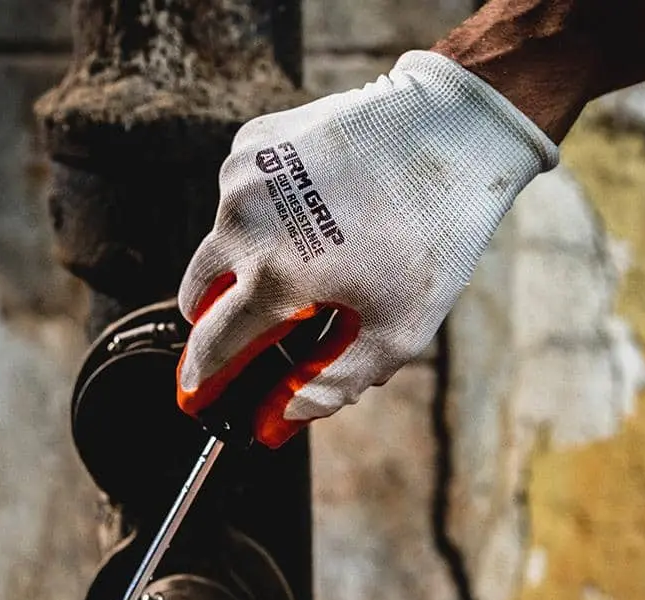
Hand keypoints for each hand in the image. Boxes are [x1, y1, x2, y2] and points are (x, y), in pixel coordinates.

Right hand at [177, 51, 557, 447]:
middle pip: (199, 291)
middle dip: (216, 320)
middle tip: (246, 337)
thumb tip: (281, 419)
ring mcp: (242, 175)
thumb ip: (333, 385)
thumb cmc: (429, 242)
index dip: (202, 378)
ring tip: (310, 264)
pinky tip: (313, 215)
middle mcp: (241, 223)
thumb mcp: (395, 334)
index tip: (194, 397)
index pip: (213, 343)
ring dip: (248, 262)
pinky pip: (241, 194)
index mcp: (272, 277)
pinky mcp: (254, 140)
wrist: (449, 135)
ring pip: (222, 239)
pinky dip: (264, 215)